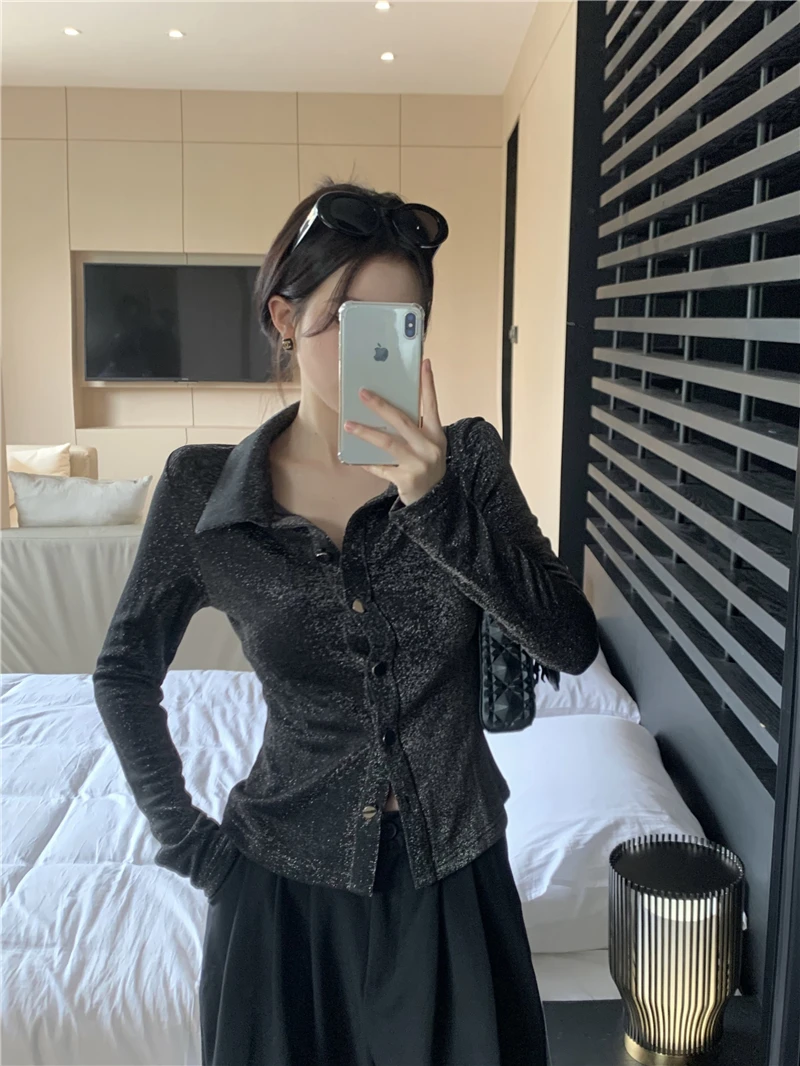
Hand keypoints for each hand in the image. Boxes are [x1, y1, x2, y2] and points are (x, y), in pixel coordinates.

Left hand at [343, 358, 446, 506]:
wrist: (433, 500)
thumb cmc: (426, 465)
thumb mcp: (428, 445)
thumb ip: (415, 429)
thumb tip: (385, 408)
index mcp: (437, 435)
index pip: (432, 405)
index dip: (428, 384)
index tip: (424, 363)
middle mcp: (429, 447)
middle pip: (402, 421)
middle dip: (381, 405)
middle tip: (363, 393)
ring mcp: (418, 464)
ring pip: (388, 443)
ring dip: (366, 432)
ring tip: (348, 423)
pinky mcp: (405, 479)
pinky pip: (380, 467)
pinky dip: (366, 461)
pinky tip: (353, 456)